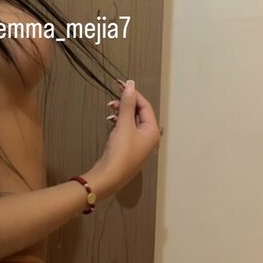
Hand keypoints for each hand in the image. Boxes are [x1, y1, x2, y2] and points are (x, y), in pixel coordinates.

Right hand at [87, 81, 160, 200]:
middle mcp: (149, 137)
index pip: (145, 106)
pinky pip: (127, 129)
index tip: (120, 85)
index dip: (133, 94)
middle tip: (112, 100)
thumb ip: (127, 104)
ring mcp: (139, 143)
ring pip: (132, 120)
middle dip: (126, 104)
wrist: (109, 176)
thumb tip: (131, 85)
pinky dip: (119, 122)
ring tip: (110, 109)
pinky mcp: (128, 148)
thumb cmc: (120, 151)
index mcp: (152, 131)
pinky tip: (111, 121)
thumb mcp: (124, 125)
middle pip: (139, 113)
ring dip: (122, 112)